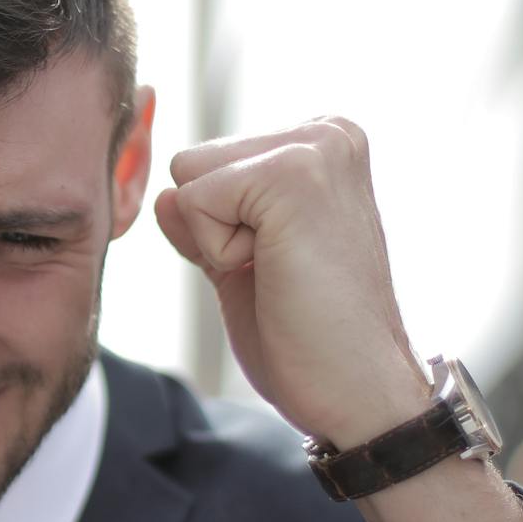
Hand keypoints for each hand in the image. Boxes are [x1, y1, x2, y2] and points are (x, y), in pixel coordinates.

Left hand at [152, 119, 430, 445]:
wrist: (357, 389)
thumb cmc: (311, 338)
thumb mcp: (243, 267)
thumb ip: (206, 223)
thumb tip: (165, 195)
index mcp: (323, 146)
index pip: (208, 164)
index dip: (222, 229)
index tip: (284, 265)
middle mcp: (328, 132)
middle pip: (191, 163)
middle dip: (217, 229)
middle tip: (283, 271)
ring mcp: (315, 148)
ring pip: (189, 178)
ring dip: (218, 241)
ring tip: (283, 270)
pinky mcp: (294, 173)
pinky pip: (194, 201)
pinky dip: (219, 253)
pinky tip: (278, 273)